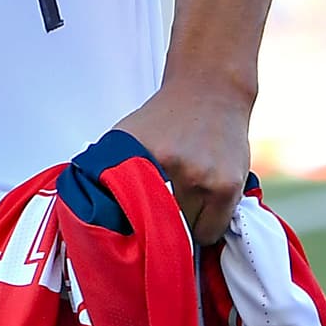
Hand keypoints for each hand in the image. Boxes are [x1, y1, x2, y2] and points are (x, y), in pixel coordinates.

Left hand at [114, 80, 249, 245]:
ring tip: (186, 201)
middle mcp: (174, 171)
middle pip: (165, 230)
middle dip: (163, 228)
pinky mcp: (229, 186)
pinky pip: (215, 230)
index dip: (136, 233)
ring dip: (188, 226)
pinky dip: (210, 224)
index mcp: (141, 161)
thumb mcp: (128, 137)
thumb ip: (111, 172)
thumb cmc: (165, 119)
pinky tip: (206, 202)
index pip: (134, 222)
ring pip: (191, 234)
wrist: (210, 91)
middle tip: (162, 214)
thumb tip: (96, 212)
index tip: (137, 233)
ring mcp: (205, 180)